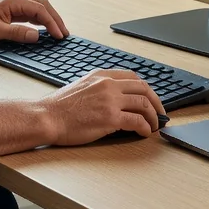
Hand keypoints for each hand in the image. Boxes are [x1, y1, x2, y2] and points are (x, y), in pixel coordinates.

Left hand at [0, 0, 68, 43]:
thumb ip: (16, 32)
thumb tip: (36, 35)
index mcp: (13, 1)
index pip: (39, 9)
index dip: (52, 22)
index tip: (58, 34)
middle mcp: (16, 0)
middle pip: (43, 6)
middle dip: (55, 19)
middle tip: (64, 33)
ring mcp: (15, 5)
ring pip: (39, 10)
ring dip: (50, 20)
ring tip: (59, 32)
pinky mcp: (13, 12)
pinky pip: (32, 14)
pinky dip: (42, 21)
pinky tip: (46, 29)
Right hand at [41, 69, 166, 142]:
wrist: (48, 116)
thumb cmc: (60, 107)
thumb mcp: (82, 86)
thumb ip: (100, 88)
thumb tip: (117, 99)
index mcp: (101, 75)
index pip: (133, 77)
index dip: (146, 90)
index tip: (151, 100)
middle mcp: (108, 84)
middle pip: (143, 89)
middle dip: (156, 102)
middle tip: (161, 114)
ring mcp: (110, 100)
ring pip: (143, 104)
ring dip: (154, 117)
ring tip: (154, 126)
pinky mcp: (110, 118)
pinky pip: (137, 121)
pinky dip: (145, 128)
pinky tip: (144, 133)